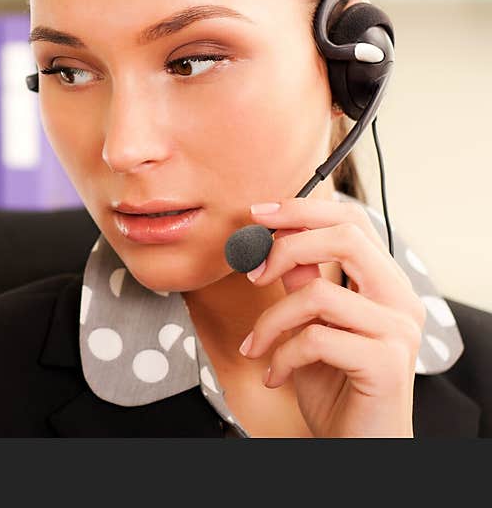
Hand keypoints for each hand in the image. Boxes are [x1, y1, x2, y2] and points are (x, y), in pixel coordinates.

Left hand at [239, 197, 426, 436]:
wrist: (357, 444)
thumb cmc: (335, 387)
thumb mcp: (310, 325)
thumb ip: (303, 282)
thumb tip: (276, 242)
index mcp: (384, 284)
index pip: (351, 222)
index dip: (302, 210)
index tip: (258, 215)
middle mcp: (401, 300)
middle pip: (346, 237)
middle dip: (287, 247)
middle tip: (253, 273)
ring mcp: (398, 331)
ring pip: (319, 294)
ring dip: (271, 321)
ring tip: (256, 347)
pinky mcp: (385, 364)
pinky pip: (316, 339)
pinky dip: (283, 356)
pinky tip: (275, 375)